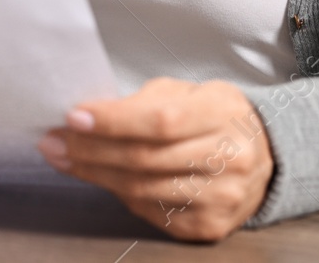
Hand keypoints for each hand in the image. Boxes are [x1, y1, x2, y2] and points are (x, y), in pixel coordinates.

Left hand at [38, 78, 273, 241]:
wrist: (264, 157)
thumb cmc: (213, 118)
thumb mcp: (186, 92)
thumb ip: (142, 102)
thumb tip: (86, 117)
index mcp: (222, 114)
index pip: (160, 121)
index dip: (112, 121)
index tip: (73, 116)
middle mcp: (229, 160)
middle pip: (145, 159)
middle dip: (90, 149)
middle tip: (54, 141)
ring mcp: (222, 198)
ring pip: (142, 189)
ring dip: (94, 174)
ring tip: (63, 158)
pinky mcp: (210, 226)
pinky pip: (151, 212)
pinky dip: (120, 194)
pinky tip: (101, 177)